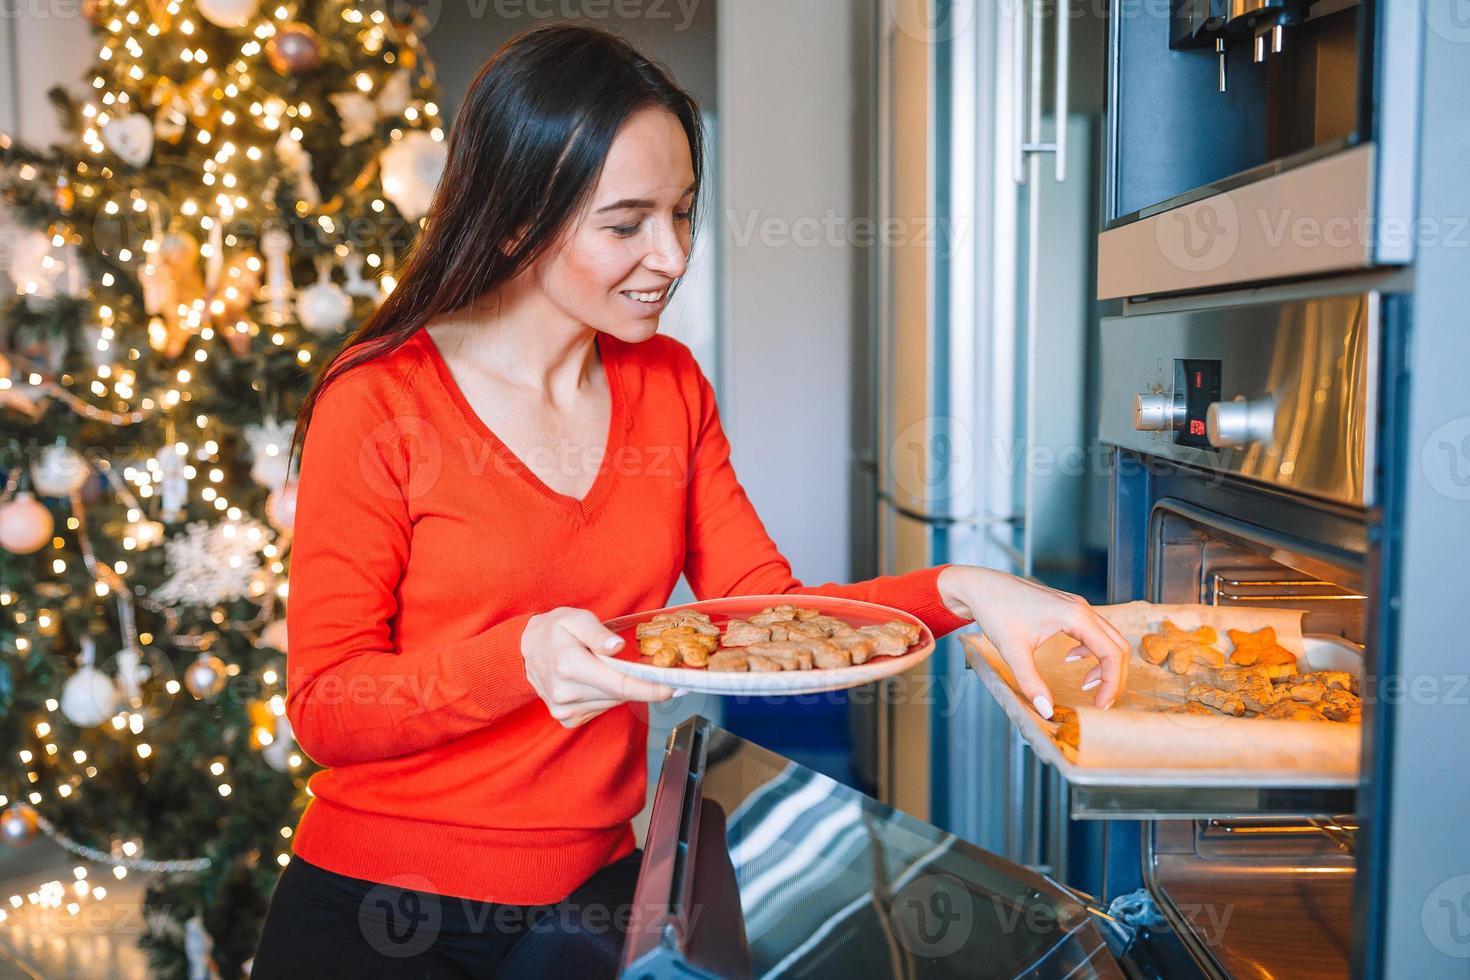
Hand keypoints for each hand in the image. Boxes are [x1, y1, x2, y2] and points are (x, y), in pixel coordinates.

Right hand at [521, 607, 673, 727]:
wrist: (526, 649)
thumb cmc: (554, 630)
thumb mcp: (576, 619)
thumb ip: (598, 633)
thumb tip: (617, 647)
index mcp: (570, 665)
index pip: (621, 684)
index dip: (651, 689)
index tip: (673, 688)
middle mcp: (566, 692)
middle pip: (620, 695)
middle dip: (641, 685)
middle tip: (654, 672)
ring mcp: (564, 709)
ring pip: (611, 703)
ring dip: (620, 689)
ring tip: (611, 668)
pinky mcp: (565, 718)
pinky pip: (599, 710)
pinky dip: (606, 698)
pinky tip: (598, 682)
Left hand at [937, 565, 1128, 717]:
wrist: (981, 586)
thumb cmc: (996, 610)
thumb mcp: (1013, 651)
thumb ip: (1031, 682)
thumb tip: (1046, 710)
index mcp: (1076, 616)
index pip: (1111, 653)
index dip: (1111, 683)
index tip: (1099, 706)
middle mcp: (1081, 608)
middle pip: (1117, 646)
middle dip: (1113, 677)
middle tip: (1100, 702)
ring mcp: (1075, 606)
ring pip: (1107, 637)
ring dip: (1104, 663)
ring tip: (1088, 685)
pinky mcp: (1066, 608)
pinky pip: (1093, 631)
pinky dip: (1091, 650)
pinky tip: (1071, 660)